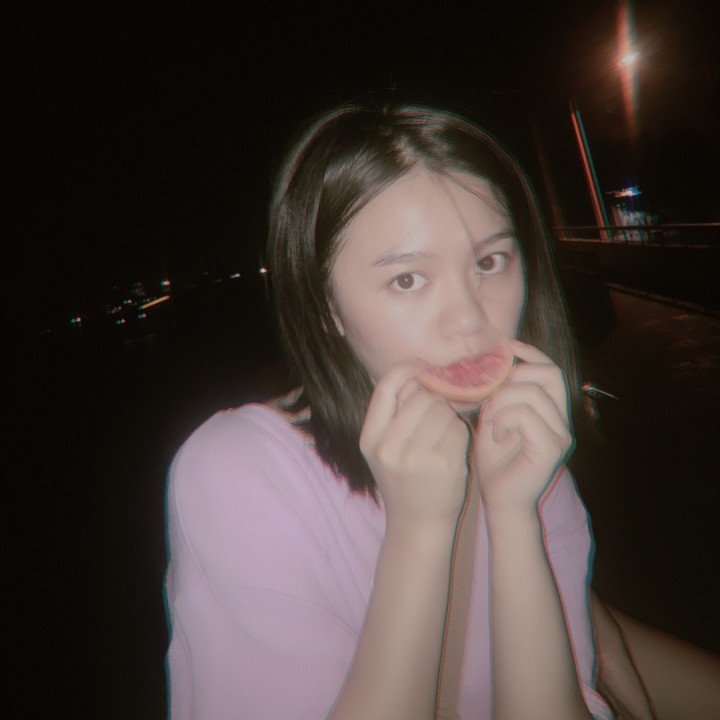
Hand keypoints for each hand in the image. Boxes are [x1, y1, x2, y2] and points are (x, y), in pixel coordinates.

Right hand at [360, 363, 470, 529]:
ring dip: (448, 418)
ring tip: (442, 438)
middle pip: (421, 396)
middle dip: (434, 402)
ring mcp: (415, 457)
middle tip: (435, 421)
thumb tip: (418, 370)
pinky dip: (459, 435)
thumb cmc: (405, 479)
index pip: (387, 385)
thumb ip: (395, 412)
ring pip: (442, 410)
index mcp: (370, 437)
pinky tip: (452, 451)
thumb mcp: (385, 448)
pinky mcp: (443, 465)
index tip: (422, 369)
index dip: (407, 369)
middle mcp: (388, 447)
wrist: (417, 525)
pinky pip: (458, 429)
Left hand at [473, 340, 573, 513]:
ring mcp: (561, 435)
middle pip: (548, 373)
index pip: (551, 369)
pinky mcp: (552, 448)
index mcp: (551, 413)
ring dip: (502, 402)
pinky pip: (527, 415)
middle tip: (492, 400)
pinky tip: (498, 436)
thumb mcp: (494, 419)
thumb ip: (500, 395)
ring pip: (531, 393)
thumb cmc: (495, 462)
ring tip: (492, 423)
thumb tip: (494, 364)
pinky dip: (505, 419)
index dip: (531, 352)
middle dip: (513, 378)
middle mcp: (563, 421)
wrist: (500, 501)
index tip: (506, 344)